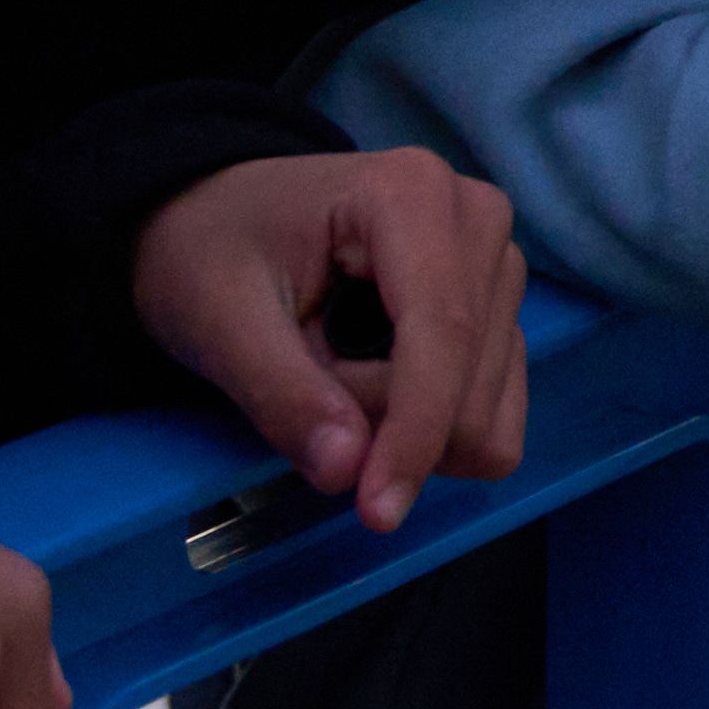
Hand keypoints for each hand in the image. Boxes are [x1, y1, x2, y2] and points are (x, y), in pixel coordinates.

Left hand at [127, 145, 531, 537]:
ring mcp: (495, 260)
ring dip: (407, 427)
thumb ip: (282, 394)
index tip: (376, 513)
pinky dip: (433, 430)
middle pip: (471, 371)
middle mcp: (475, 217)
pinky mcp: (498, 306)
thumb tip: (347, 472)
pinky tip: (375, 396)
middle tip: (306, 401)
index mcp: (410, 195)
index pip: (442, 328)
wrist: (215, 222)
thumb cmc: (210, 255)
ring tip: (333, 383)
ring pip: (488, 399)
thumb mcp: (219, 321)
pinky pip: (497, 407)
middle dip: (392, 426)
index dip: (417, 430)